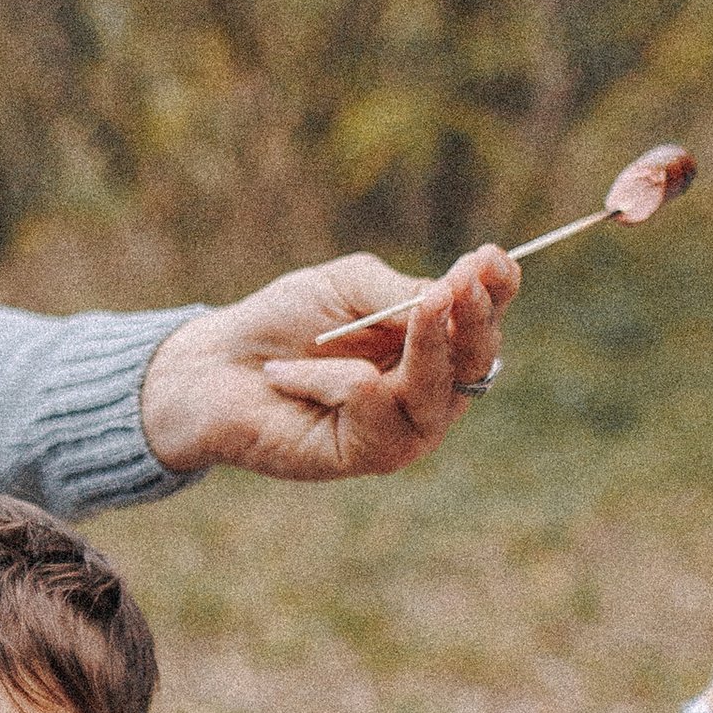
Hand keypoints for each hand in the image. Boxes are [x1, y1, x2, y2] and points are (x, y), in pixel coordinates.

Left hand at [140, 244, 519, 480]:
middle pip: (478, 362)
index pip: (482, 322)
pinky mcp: (367, 456)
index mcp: (433, 347)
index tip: (492, 256)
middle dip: (476, 317)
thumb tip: (453, 295)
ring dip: (430, 341)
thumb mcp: (349, 286)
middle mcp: (429, 393)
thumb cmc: (285, 322)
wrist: (215, 367)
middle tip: (463, 279)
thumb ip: (401, 292)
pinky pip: (370, 402)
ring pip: (436, 390)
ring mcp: (403, 430)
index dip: (497, 290)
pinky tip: (284, 374)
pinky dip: (332, 376)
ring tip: (424, 301)